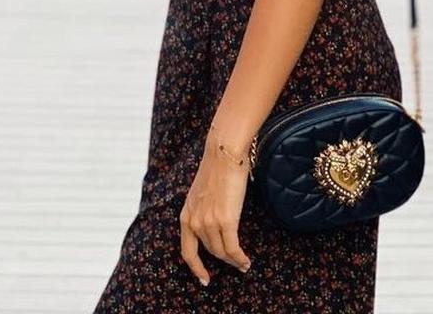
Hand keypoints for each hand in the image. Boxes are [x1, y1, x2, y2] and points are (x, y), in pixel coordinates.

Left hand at [179, 134, 253, 285]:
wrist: (224, 154)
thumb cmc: (217, 169)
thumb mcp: (201, 194)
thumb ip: (204, 210)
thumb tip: (217, 221)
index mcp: (185, 216)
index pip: (187, 251)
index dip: (196, 268)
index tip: (204, 278)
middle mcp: (194, 222)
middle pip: (210, 252)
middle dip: (224, 261)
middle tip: (236, 265)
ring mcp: (209, 223)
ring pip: (222, 251)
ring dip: (234, 260)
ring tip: (244, 264)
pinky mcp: (226, 220)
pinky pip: (233, 248)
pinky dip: (240, 258)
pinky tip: (246, 261)